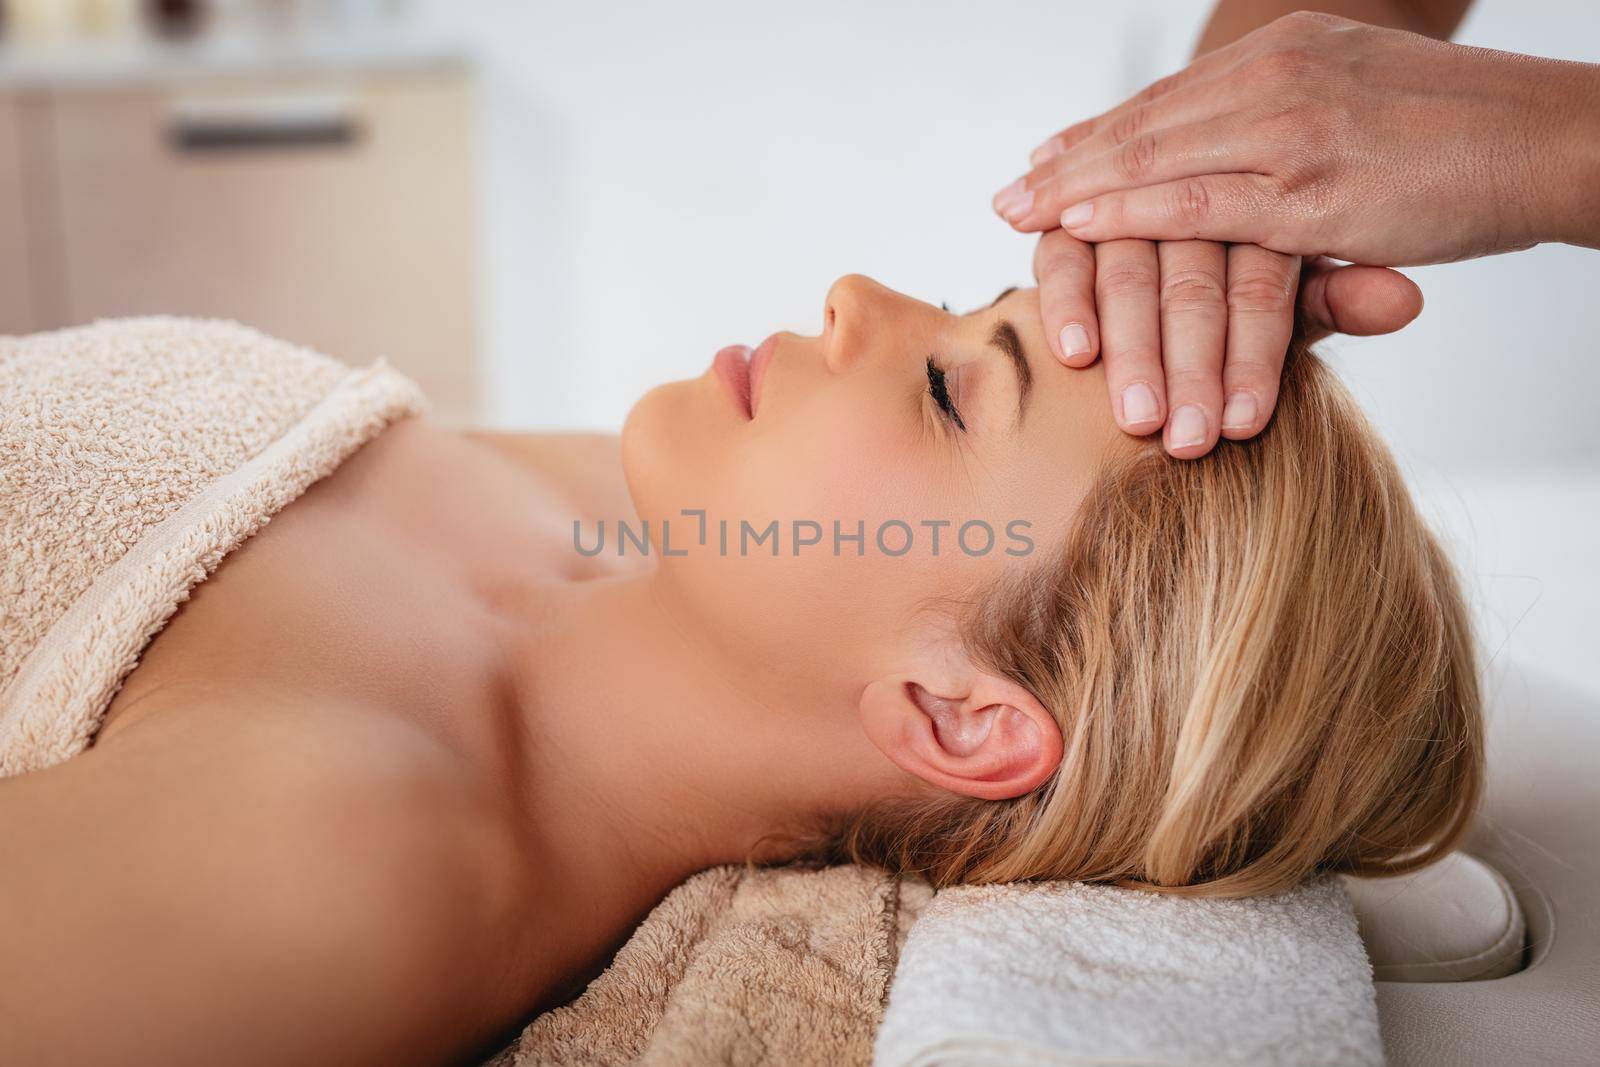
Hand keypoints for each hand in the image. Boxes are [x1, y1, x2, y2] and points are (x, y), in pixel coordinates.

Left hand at [995, 12, 1599, 264]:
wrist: (1551, 137)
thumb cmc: (1462, 135)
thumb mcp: (1361, 104)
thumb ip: (1293, 129)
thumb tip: (1245, 172)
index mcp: (1287, 54)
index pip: (1169, 99)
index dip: (1100, 134)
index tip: (1046, 159)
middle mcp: (1276, 79)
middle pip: (1145, 124)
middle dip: (1068, 164)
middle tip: (1007, 196)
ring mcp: (1289, 130)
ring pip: (1155, 160)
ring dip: (1076, 192)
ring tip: (1019, 216)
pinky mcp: (1309, 191)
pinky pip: (1198, 203)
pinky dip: (1130, 212)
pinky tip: (1077, 224)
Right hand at [1033, 229, 1421, 457]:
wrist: (1219, 209)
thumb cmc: (1247, 271)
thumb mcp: (1299, 283)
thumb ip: (1339, 298)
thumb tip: (1405, 304)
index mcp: (1262, 208)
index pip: (1258, 283)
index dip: (1252, 355)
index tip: (1246, 426)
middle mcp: (1192, 199)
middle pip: (1192, 284)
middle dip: (1189, 368)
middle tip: (1188, 440)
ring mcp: (1124, 206)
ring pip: (1128, 273)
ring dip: (1132, 350)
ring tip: (1138, 418)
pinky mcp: (1066, 223)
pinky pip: (1062, 260)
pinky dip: (1067, 303)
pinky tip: (1075, 353)